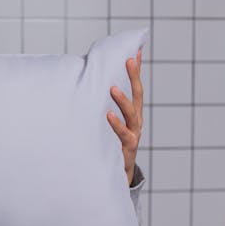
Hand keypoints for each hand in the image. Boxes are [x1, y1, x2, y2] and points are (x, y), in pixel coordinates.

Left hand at [107, 48, 143, 185]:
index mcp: (132, 112)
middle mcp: (135, 121)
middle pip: (137, 95)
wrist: (114, 173)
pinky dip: (115, 124)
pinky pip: (123, 134)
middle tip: (129, 60)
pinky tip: (108, 115)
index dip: (136, 70)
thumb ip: (101, 106)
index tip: (135, 51)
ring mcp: (133, 134)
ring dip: (122, 100)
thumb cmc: (108, 143)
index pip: (136, 87)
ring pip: (131, 114)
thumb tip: (87, 84)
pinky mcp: (127, 147)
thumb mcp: (107, 123)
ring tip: (112, 88)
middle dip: (134, 77)